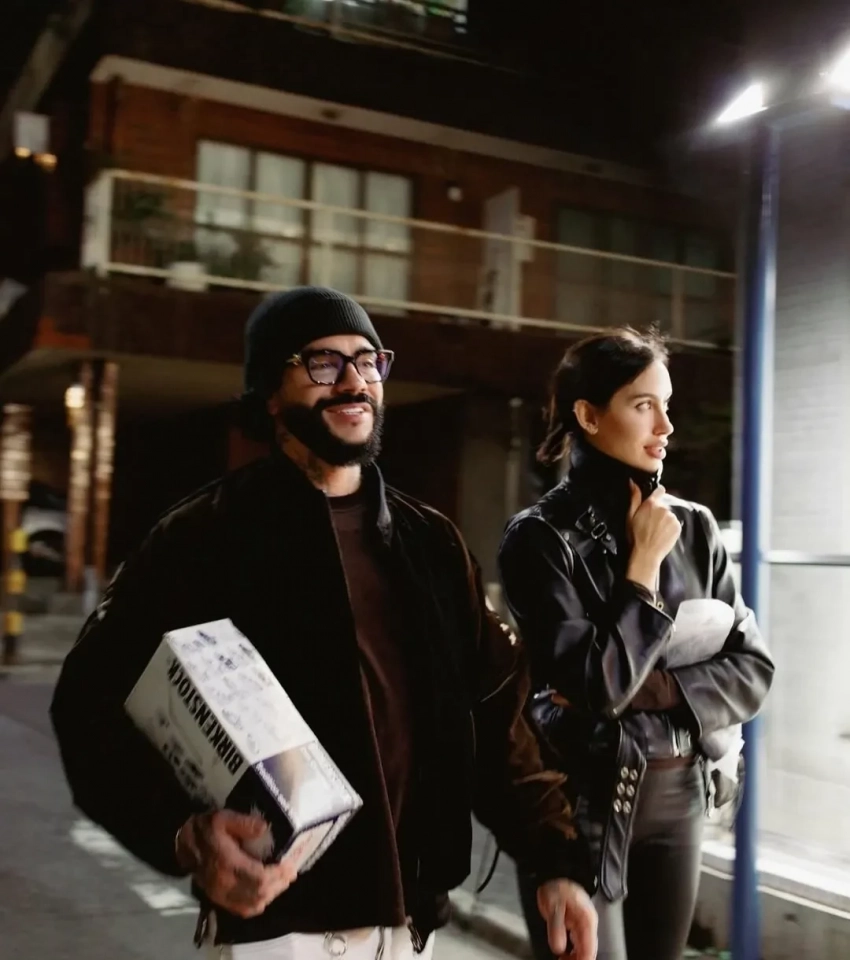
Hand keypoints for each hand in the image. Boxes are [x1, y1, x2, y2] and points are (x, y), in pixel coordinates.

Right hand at [176, 811, 296, 917]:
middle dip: (278, 884)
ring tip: (282, 881)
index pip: (259, 878)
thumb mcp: (224, 817)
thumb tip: (265, 829)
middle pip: (259, 894)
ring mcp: (220, 895)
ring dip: (271, 895)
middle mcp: (224, 885)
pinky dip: (258, 904)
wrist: (185, 843)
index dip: (278, 875)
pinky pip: (242, 910)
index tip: (291, 865)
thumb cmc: (207, 828)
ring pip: (252, 905)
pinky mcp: (218, 900)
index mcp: (227, 864)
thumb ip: (245, 823)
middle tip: (291, 873)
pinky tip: (267, 893)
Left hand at [537, 878, 597, 959]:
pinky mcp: (577, 924)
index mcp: (586, 919)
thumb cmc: (556, 886)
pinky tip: (563, 955)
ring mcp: (583, 924)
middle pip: (588, 951)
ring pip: (583, 948)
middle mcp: (588, 924)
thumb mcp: (553, 905)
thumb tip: (558, 948)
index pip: (589, 949)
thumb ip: (556, 927)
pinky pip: (578, 943)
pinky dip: (572, 951)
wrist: (555, 874)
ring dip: (574, 957)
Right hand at [626, 481, 680, 585]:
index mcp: (651, 503)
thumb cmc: (635, 535)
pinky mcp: (678, 527)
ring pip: (669, 514)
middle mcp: (664, 508)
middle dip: (659, 510)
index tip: (653, 500)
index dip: (657, 494)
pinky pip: (674, 523)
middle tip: (651, 521)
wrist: (646, 553)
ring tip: (657, 529)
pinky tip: (662, 534)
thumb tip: (633, 482)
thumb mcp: (630, 516)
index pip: (659, 490)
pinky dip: (670, 527)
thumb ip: (634, 498)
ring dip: (664, 519)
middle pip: (663, 504)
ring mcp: (672, 518)